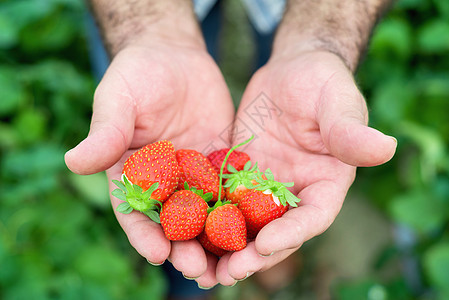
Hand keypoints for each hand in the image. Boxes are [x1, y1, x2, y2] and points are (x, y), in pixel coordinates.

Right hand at [64, 42, 234, 283]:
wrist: (174, 56)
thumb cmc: (137, 75)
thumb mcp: (118, 99)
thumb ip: (106, 132)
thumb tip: (72, 161)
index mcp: (131, 174)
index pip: (134, 211)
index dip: (144, 234)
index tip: (158, 254)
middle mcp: (163, 182)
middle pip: (172, 223)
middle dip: (184, 249)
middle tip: (199, 272)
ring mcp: (194, 174)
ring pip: (204, 215)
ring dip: (214, 241)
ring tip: (229, 266)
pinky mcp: (220, 163)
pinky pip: (230, 189)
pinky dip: (239, 210)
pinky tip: (254, 228)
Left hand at [211, 51, 396, 284]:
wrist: (291, 71)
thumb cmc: (323, 82)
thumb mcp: (337, 102)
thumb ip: (350, 130)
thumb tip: (385, 147)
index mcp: (325, 183)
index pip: (313, 217)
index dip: (291, 233)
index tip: (265, 244)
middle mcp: (294, 192)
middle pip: (275, 231)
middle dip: (253, 254)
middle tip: (228, 272)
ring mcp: (264, 185)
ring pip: (245, 223)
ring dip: (225, 246)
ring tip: (201, 267)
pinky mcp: (238, 173)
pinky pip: (221, 198)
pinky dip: (207, 216)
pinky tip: (185, 230)